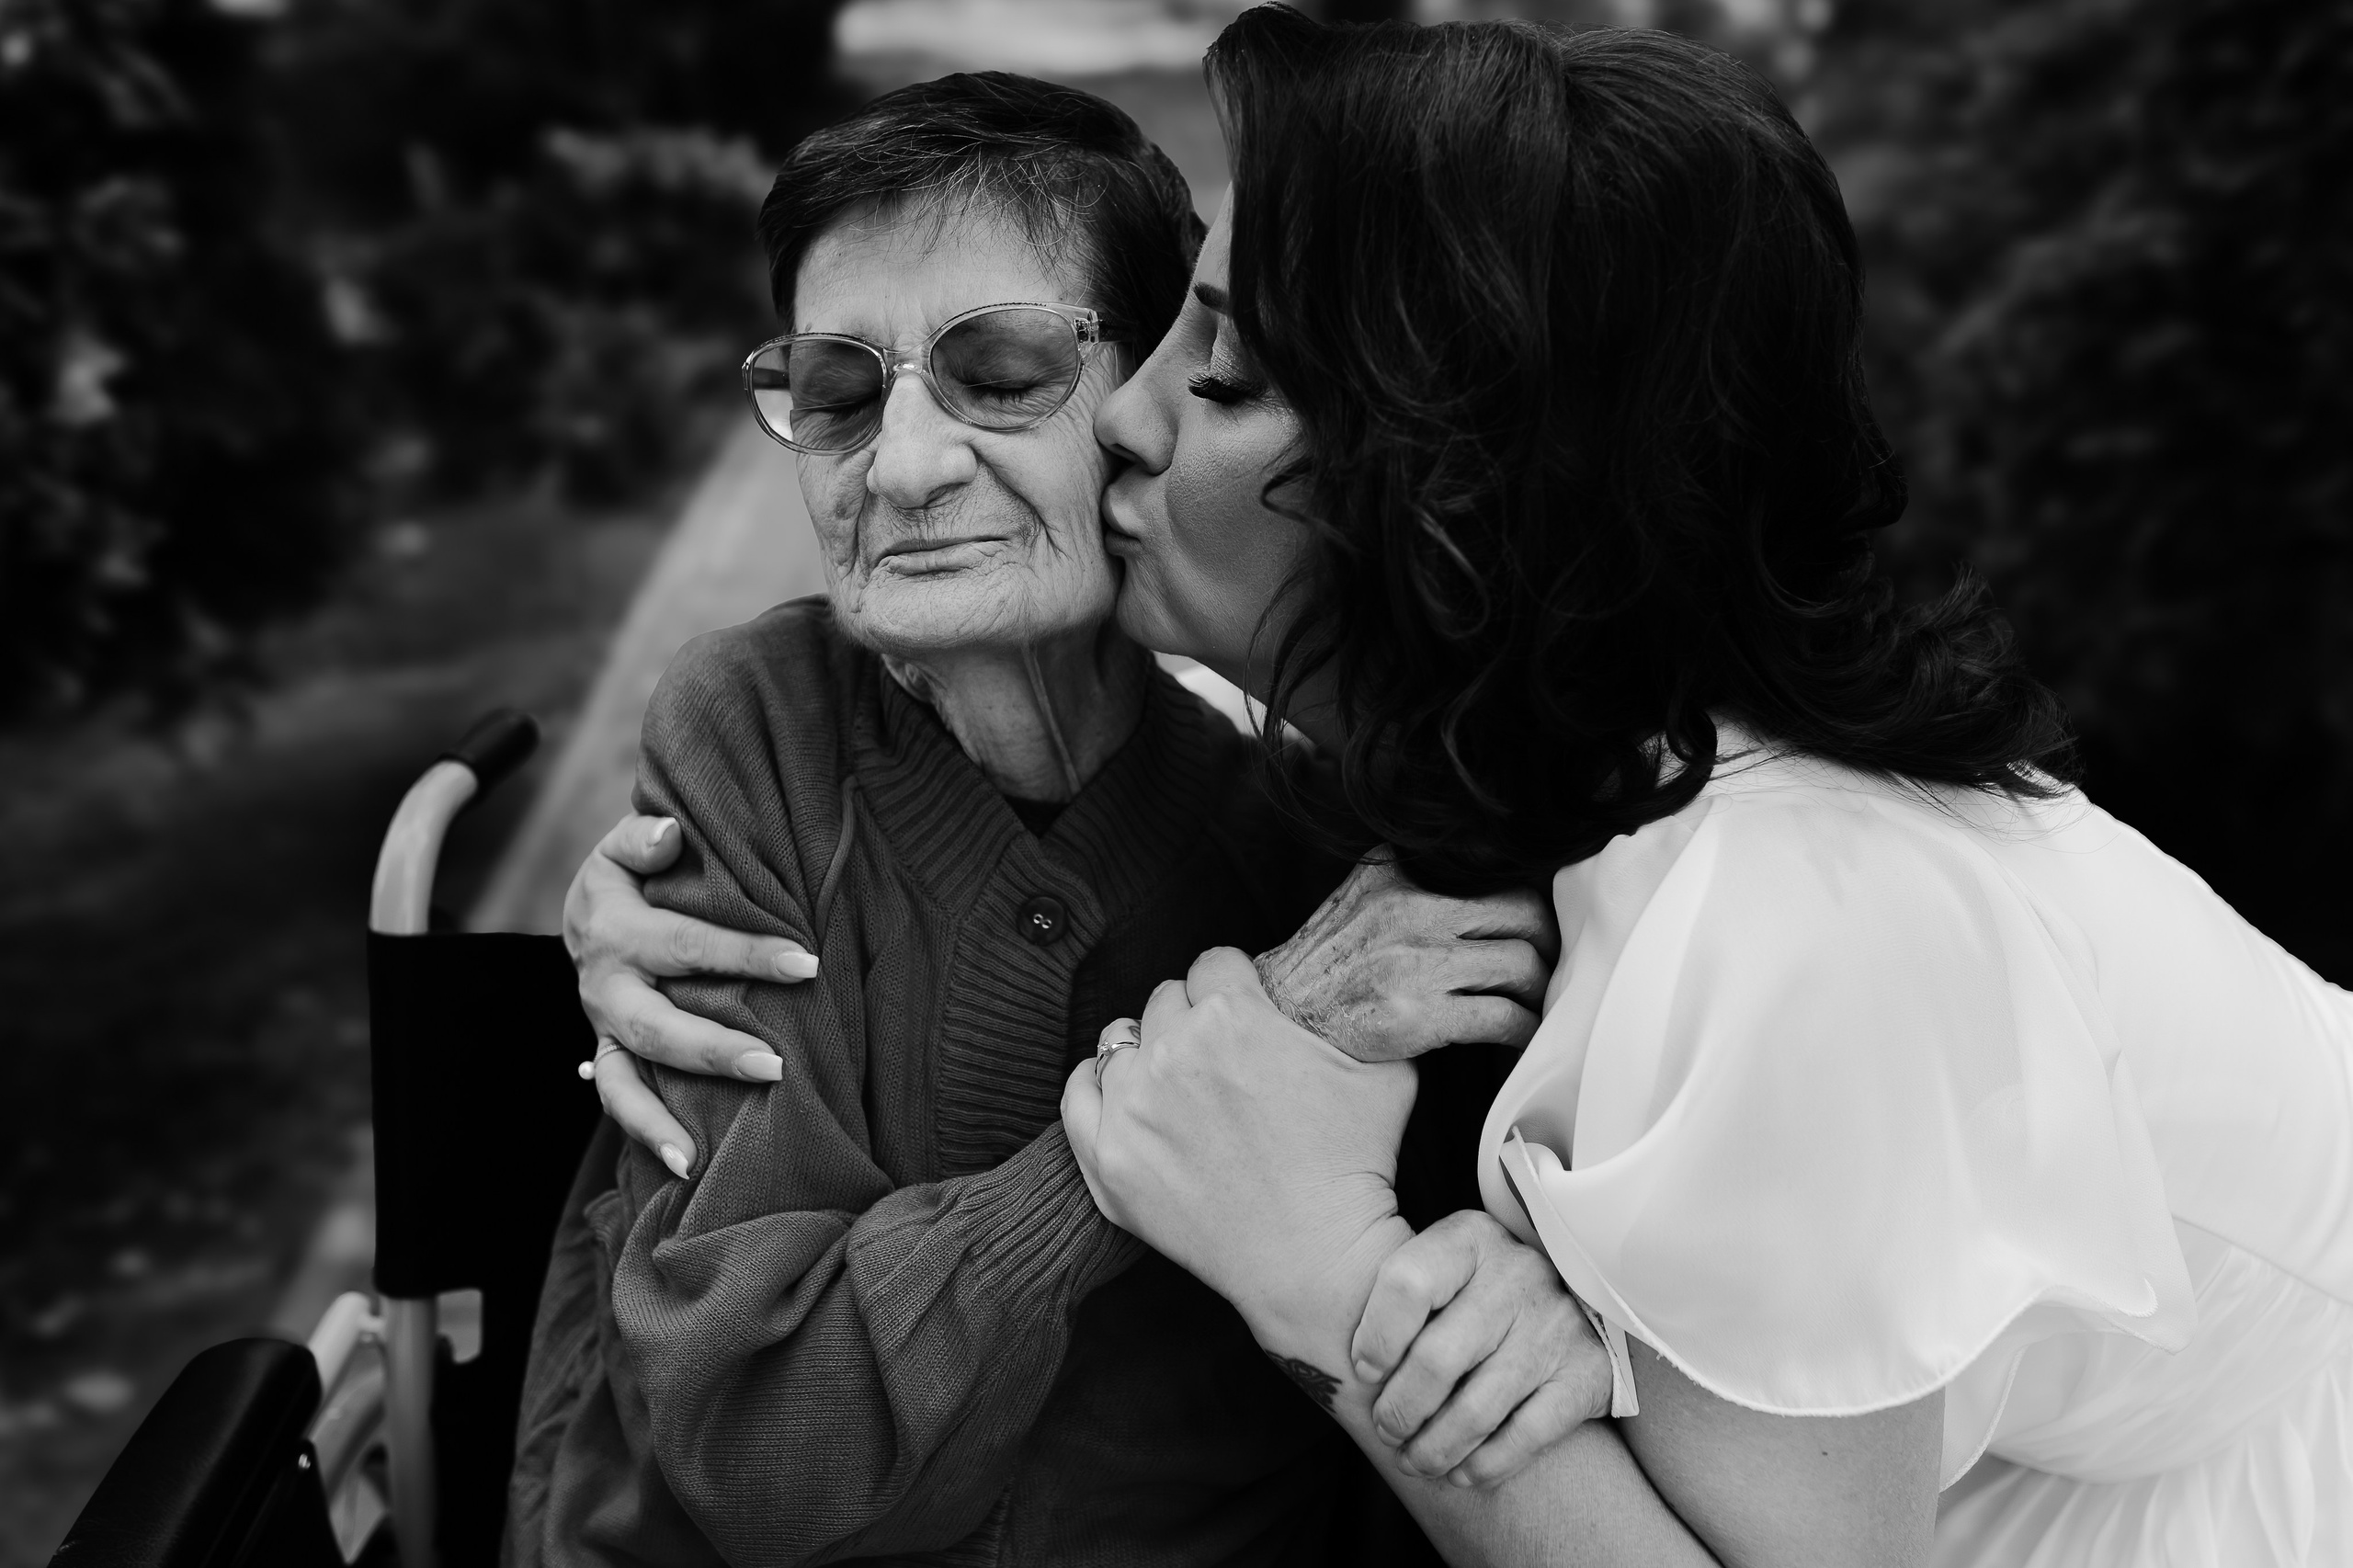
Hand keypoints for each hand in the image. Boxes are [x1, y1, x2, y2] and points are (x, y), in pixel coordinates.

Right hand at [566, 813, 819, 1170]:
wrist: (585, 916)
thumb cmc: (627, 878)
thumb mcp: (621, 847)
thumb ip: (643, 838)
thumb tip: (670, 835)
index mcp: (621, 932)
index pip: (690, 944)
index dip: (747, 953)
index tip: (806, 963)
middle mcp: (608, 989)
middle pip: (660, 1026)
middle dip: (715, 1050)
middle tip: (775, 1066)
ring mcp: (605, 1030)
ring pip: (628, 1079)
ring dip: (663, 1117)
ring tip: (702, 1154)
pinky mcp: (609, 1056)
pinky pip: (619, 1101)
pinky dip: (647, 1134)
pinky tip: (686, 1167)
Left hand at [1061, 947, 1417, 1349]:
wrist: (1316, 1260)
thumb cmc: (1356, 1162)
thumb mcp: (1386, 1067)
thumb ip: (1359, 1010)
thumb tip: (1348, 984)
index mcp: (1233, 1016)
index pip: (1214, 964)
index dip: (1236, 985)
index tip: (1249, 1009)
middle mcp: (1173, 1051)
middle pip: (1167, 1000)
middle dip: (1195, 1018)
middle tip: (1225, 1059)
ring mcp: (1132, 1106)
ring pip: (1121, 1039)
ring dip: (1148, 1050)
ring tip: (1178, 1081)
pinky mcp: (1108, 1157)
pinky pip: (1076, 1092)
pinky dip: (1095, 1086)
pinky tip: (1122, 1092)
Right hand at [1255, 857, 1556, 1062]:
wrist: (1280, 1019)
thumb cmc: (1326, 963)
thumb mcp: (1359, 892)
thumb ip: (1409, 873)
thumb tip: (1475, 865)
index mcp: (1397, 874)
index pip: (1491, 870)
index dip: (1526, 898)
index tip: (1535, 920)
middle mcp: (1410, 910)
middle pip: (1522, 913)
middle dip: (1547, 941)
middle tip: (1549, 961)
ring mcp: (1416, 964)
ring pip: (1521, 966)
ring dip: (1538, 990)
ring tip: (1534, 1002)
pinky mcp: (1420, 1015)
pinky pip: (1501, 1018)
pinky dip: (1523, 1030)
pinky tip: (1519, 1036)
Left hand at [1351, 1209, 1611, 1488]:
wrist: (1572, 1300)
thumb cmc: (1474, 1292)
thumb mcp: (1439, 1268)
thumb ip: (1395, 1298)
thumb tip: (1327, 1358)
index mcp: (1469, 1238)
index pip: (1405, 1284)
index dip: (1375, 1338)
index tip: (1362, 1371)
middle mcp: (1517, 1273)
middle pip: (1437, 1358)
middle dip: (1399, 1409)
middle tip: (1386, 1429)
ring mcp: (1555, 1324)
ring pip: (1478, 1407)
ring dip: (1433, 1448)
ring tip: (1412, 1459)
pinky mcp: (1585, 1373)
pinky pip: (1526, 1435)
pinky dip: (1484, 1464)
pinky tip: (1460, 1472)